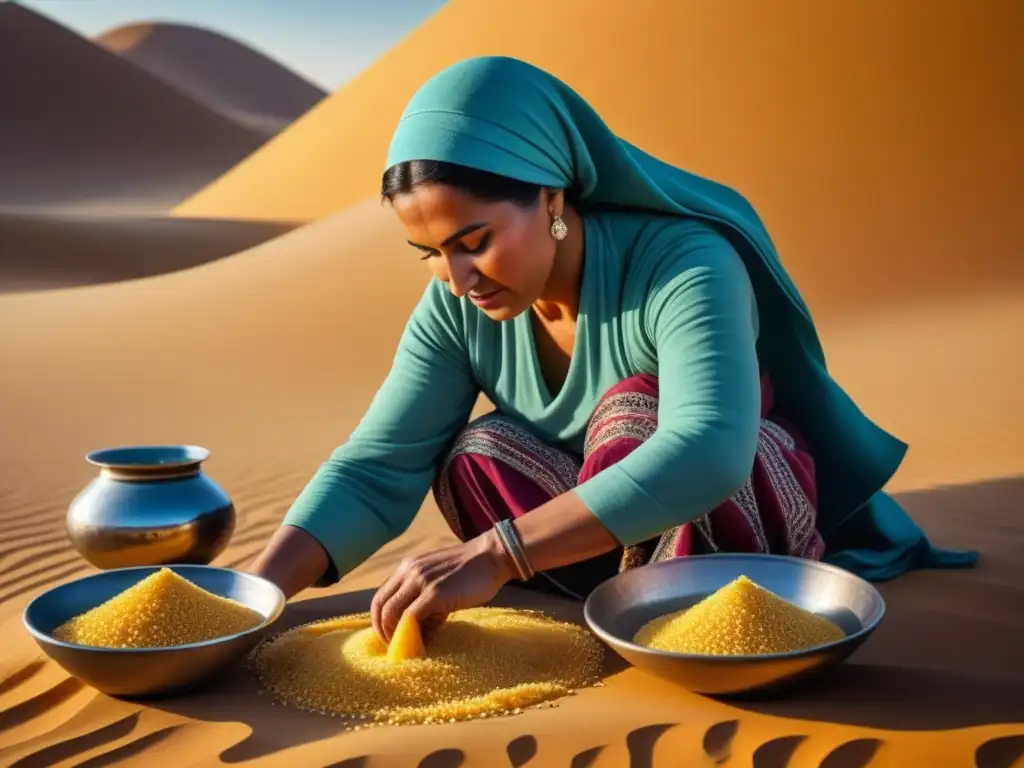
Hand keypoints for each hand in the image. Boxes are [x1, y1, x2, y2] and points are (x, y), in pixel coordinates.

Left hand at [371, 528, 514, 643]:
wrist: (492, 557)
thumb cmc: (471, 571)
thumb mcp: (439, 580)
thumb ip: (425, 598)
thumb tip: (420, 630)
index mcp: (408, 567)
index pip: (382, 595)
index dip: (380, 618)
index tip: (388, 635)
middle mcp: (409, 571)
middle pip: (381, 605)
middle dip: (382, 629)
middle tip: (392, 646)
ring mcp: (420, 581)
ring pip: (392, 612)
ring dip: (395, 634)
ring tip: (407, 647)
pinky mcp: (434, 593)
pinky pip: (411, 618)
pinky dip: (412, 633)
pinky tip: (424, 643)